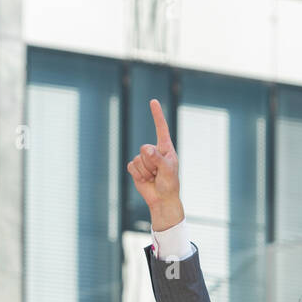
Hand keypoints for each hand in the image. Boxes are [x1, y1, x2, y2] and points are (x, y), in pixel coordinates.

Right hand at [127, 98, 183, 229]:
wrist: (162, 199)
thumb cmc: (170, 184)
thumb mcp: (168, 171)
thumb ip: (158, 159)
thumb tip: (146, 149)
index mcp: (165, 148)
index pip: (161, 128)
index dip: (156, 115)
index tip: (153, 101)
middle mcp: (154, 151)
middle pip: (145, 148)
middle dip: (151, 163)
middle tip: (158, 174)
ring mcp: (144, 159)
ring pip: (138, 159)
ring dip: (145, 172)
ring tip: (154, 178)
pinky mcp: (136, 168)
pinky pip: (131, 166)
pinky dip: (138, 175)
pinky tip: (146, 180)